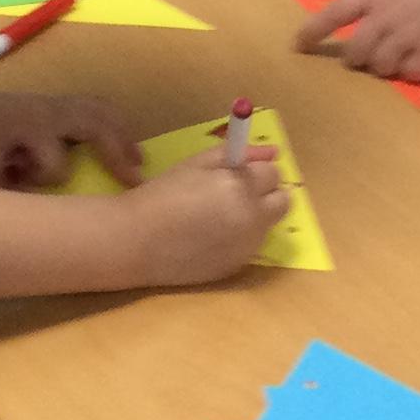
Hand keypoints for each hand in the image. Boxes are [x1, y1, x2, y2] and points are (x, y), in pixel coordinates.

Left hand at [0, 88, 141, 193]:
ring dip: (119, 133)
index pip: (56, 163)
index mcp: (31, 126)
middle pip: (96, 121)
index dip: (53, 180)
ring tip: (136, 158)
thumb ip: (5, 191)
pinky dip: (108, 123)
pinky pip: (89, 108)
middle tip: (137, 174)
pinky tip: (116, 141)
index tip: (68, 195)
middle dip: (119, 149)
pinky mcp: (49, 106)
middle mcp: (48, 111)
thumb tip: (32, 211)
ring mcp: (51, 104)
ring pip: (97, 109)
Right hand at [126, 147, 286, 284]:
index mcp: (240, 187)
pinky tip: (211, 237)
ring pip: (269, 224)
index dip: (256, 170)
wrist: (136, 242)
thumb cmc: (162, 195)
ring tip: (218, 216)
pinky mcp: (237, 267)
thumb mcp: (196, 164)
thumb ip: (238, 154)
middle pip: (284, 201)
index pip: (273, 173)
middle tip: (236, 192)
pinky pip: (251, 245)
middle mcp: (251, 218)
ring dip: (255, 216)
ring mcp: (247, 246)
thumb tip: (272, 152)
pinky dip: (240, 238)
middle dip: (267, 193)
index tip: (237, 172)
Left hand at [293, 0, 419, 83]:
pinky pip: (412, 74)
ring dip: (387, 67)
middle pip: (356, 52)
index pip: (335, 13)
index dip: (314, 31)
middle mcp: (386, 16)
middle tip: (368, 58)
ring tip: (402, 57)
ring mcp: (408, 34)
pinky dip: (414, 72)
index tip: (298, 45)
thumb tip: (386, 17)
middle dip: (357, 59)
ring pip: (382, 67)